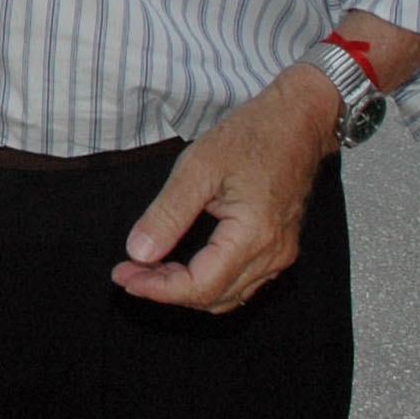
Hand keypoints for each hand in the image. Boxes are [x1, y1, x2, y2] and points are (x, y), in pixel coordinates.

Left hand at [110, 66, 335, 312]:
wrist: (297, 121)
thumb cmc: (250, 136)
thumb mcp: (197, 167)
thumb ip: (167, 214)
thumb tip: (138, 252)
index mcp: (255, 235)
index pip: (200, 286)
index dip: (157, 289)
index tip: (122, 276)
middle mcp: (274, 255)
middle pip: (213, 297)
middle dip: (165, 290)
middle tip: (126, 273)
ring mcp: (281, 253)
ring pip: (228, 295)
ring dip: (185, 289)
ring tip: (146, 269)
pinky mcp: (279, 247)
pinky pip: (241, 281)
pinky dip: (207, 281)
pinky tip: (179, 264)